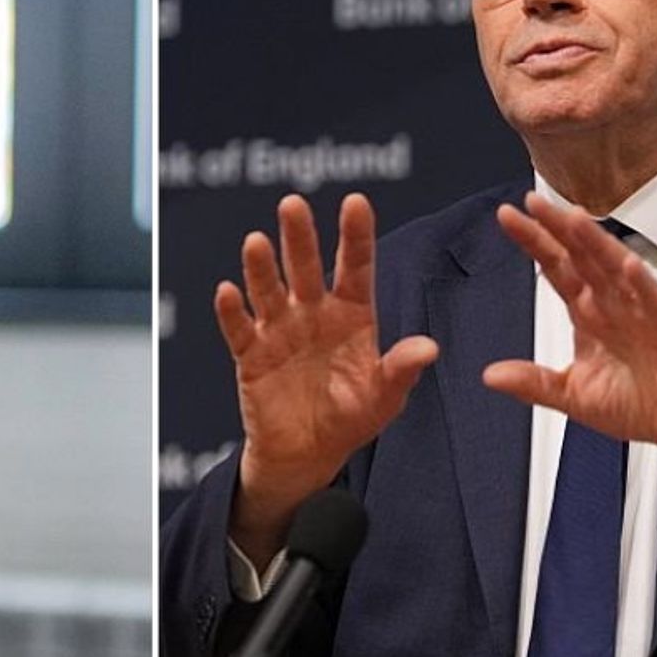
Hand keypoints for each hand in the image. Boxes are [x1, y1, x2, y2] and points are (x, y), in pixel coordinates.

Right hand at [215, 193, 437, 544]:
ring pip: (269, 290)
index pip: (356, 267)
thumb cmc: (351, 418)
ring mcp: (280, 330)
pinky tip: (227, 292)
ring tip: (255, 241)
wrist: (307, 454)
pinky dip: (232, 312)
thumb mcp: (384, 398)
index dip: (355, 235)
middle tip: (292, 204)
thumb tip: (429, 347)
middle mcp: (314, 312)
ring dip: (261, 267)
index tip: (355, 202)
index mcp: (353, 314)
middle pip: (306, 267)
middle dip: (300, 237)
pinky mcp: (251, 354)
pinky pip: (241, 329)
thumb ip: (401, 370)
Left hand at [483, 192, 656, 468]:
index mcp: (589, 315)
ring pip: (615, 270)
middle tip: (533, 203)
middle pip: (582, 259)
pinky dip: (642, 284)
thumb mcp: (573, 396)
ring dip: (595, 244)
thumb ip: (534, 383)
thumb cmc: (637, 406)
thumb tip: (490, 375)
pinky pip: (654, 303)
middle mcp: (613, 306)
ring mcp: (642, 313)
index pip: (557, 269)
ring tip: (573, 220)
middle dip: (558, 230)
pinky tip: (627, 264)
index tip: (508, 218)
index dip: (535, 244)